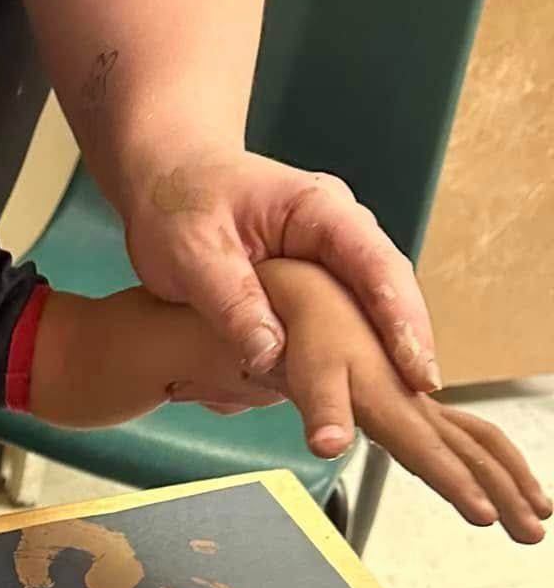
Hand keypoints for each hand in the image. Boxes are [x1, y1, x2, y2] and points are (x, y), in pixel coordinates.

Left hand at [122, 148, 438, 391]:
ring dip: (380, 356)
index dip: (399, 317)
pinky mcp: (311, 288)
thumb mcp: (193, 252)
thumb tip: (271, 357)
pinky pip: (337, 323)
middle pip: (387, 292)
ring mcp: (328, 260)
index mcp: (318, 210)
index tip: (414, 364)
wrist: (168, 178)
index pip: (374, 263)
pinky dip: (346, 357)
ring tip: (399, 409)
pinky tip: (353, 397)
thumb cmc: (179, 202)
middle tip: (419, 399)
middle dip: (406, 345)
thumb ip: (232, 302)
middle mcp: (337, 234)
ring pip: (366, 312)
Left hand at [260, 259, 549, 540]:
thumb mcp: (309, 374)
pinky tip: (503, 484)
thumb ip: (323, 411)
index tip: (486, 516)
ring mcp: (423, 405)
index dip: (458, 484)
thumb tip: (330, 445)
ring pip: (481, 443)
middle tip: (535, 534)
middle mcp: (417, 405)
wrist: (320, 300)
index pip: (431, 453)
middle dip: (508, 493)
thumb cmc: (311, 339)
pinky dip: (493, 462)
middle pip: (474, 452)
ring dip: (513, 479)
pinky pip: (469, 435)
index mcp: (393, 404)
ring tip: (538, 516)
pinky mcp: (419, 405)